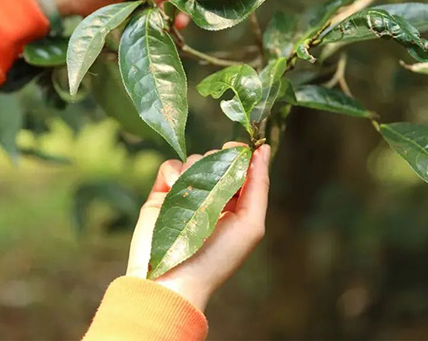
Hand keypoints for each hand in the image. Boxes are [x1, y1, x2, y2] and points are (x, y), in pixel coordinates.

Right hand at [126, 142, 270, 310]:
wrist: (173, 279)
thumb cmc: (218, 257)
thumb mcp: (251, 224)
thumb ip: (259, 185)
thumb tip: (264, 148)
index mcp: (236, 204)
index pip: (240, 167)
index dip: (239, 155)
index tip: (235, 152)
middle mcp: (212, 196)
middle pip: (216, 158)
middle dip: (216, 163)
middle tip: (213, 185)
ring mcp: (186, 194)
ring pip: (194, 160)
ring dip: (194, 172)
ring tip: (191, 198)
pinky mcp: (163, 193)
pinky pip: (170, 166)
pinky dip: (172, 172)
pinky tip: (173, 188)